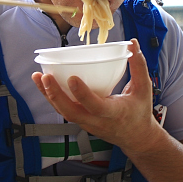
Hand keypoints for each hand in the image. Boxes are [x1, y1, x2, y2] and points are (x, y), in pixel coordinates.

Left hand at [31, 39, 158, 153]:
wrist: (136, 138)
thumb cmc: (140, 112)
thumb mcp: (144, 89)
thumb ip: (139, 66)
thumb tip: (133, 43)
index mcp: (114, 113)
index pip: (95, 106)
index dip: (82, 94)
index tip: (72, 78)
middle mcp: (97, 121)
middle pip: (71, 112)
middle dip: (55, 95)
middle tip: (45, 77)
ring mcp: (87, 124)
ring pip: (64, 112)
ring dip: (49, 96)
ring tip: (38, 77)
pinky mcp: (82, 122)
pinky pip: (64, 111)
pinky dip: (53, 98)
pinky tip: (44, 84)